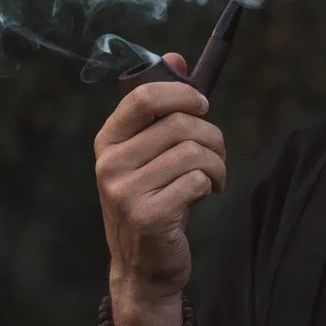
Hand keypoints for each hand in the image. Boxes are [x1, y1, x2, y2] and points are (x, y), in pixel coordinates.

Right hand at [94, 52, 226, 307]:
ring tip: (213, 178)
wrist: (143, 268)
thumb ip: (161, 107)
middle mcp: (110, 163)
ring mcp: (125, 191)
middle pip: (180, 123)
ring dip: (217, 164)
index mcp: (108, 141)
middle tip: (216, 156)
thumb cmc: (154, 201)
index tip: (202, 106)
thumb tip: (176, 56)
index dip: (182, 93)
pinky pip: (197, 180)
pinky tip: (204, 196)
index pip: (144, 95)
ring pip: (194, 151)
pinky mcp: (147, 215)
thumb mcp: (150, 153)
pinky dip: (211, 185)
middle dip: (211, 136)